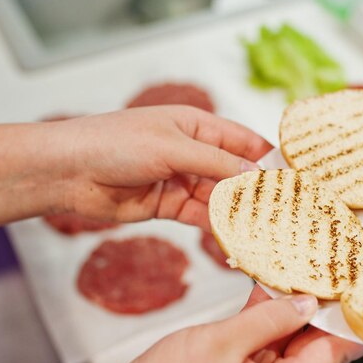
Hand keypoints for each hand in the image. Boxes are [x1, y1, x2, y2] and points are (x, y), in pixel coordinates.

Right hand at [0, 287, 362, 362]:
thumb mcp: (221, 341)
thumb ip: (267, 318)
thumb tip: (302, 303)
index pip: (328, 356)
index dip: (342, 322)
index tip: (357, 294)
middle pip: (306, 352)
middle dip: (312, 312)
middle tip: (323, 273)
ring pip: (281, 349)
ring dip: (284, 315)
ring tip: (293, 276)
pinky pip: (257, 353)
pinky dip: (260, 326)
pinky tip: (260, 296)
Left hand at [53, 106, 271, 229]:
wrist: (68, 172)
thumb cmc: (114, 143)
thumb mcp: (172, 148)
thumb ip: (216, 164)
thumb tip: (256, 175)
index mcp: (196, 125)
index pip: (243, 141)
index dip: (269, 158)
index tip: (295, 179)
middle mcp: (191, 151)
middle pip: (234, 172)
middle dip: (257, 191)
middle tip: (286, 212)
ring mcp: (180, 180)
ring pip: (219, 198)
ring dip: (239, 212)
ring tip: (266, 229)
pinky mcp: (167, 206)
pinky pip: (200, 216)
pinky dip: (216, 226)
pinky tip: (236, 237)